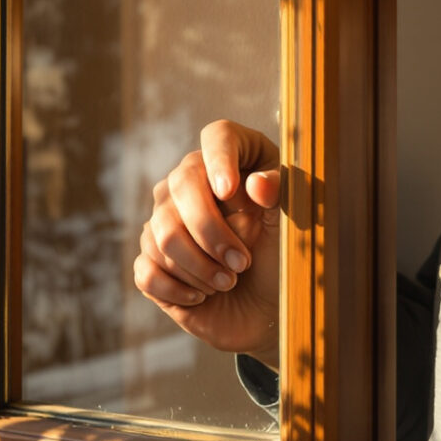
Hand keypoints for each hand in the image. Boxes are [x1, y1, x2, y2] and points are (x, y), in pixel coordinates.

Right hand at [132, 119, 283, 358]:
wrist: (268, 304)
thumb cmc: (282, 253)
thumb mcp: (293, 221)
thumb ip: (281, 196)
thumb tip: (256, 185)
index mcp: (235, 159)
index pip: (218, 136)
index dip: (220, 159)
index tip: (229, 190)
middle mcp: (191, 181)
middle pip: (181, 187)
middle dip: (212, 233)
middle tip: (241, 264)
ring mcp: (164, 219)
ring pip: (163, 235)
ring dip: (200, 269)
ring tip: (228, 282)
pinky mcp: (151, 258)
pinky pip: (147, 270)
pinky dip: (177, 289)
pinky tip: (200, 296)